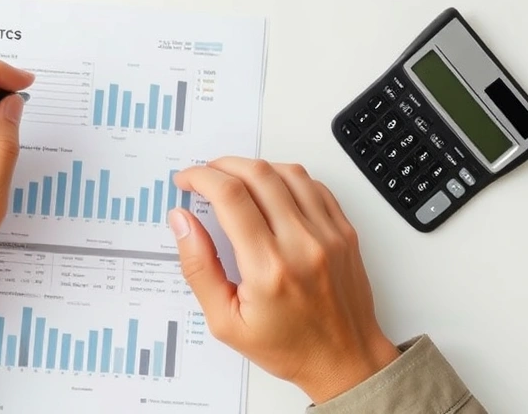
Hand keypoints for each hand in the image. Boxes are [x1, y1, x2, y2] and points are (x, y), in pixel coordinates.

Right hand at [168, 158, 400, 403]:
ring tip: (235, 180)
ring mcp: (328, 235)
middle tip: (205, 176)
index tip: (186, 180)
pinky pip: (314, 186)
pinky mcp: (345, 232)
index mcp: (268, 268)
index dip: (201, 177)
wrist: (346, 362)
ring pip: (288, 172)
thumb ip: (199, 268)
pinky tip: (271, 189)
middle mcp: (302, 244)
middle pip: (257, 174)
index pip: (230, 197)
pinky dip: (287, 177)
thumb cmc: (288, 347)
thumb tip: (182, 221)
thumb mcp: (225, 322)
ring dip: (254, 167)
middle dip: (222, 165)